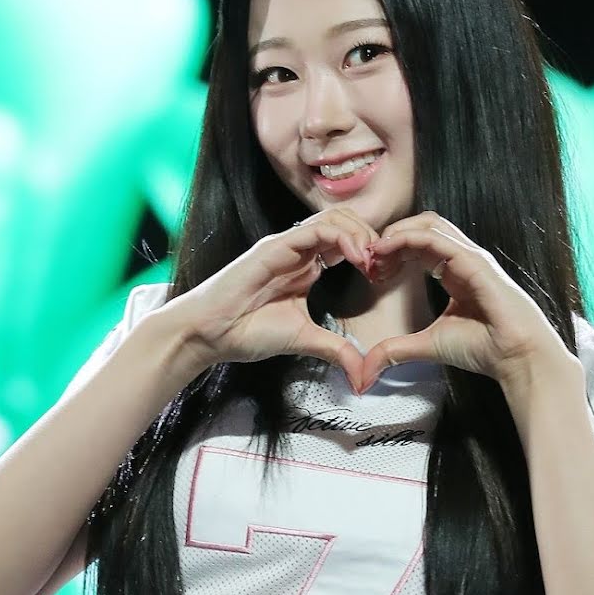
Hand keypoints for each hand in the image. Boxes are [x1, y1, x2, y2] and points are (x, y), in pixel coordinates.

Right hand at [168, 207, 378, 390]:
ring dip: (361, 235)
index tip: (383, 278)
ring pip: (334, 219)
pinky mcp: (275, 247)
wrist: (210, 334)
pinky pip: (316, 230)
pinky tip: (357, 257)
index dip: (371, 254)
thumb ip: (336, 351)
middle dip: (371, 239)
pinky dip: (342, 237)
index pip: (347, 243)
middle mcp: (298, 251)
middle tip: (383, 266)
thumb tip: (363, 375)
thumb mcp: (305, 341)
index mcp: (306, 267)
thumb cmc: (247, 333)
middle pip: (346, 223)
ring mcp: (286, 245)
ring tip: (372, 261)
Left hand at [359, 213, 573, 390]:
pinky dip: (408, 238)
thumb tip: (366, 369)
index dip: (391, 251)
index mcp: (454, 272)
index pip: (419, 245)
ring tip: (375, 252)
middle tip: (368, 259)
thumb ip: (397, 350)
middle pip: (421, 226)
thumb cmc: (484, 349)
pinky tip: (387, 249)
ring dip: (396, 233)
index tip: (371, 271)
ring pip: (428, 224)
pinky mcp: (474, 261)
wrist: (516, 357)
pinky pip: (436, 237)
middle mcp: (463, 259)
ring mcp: (470, 256)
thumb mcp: (428, 347)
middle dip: (390, 237)